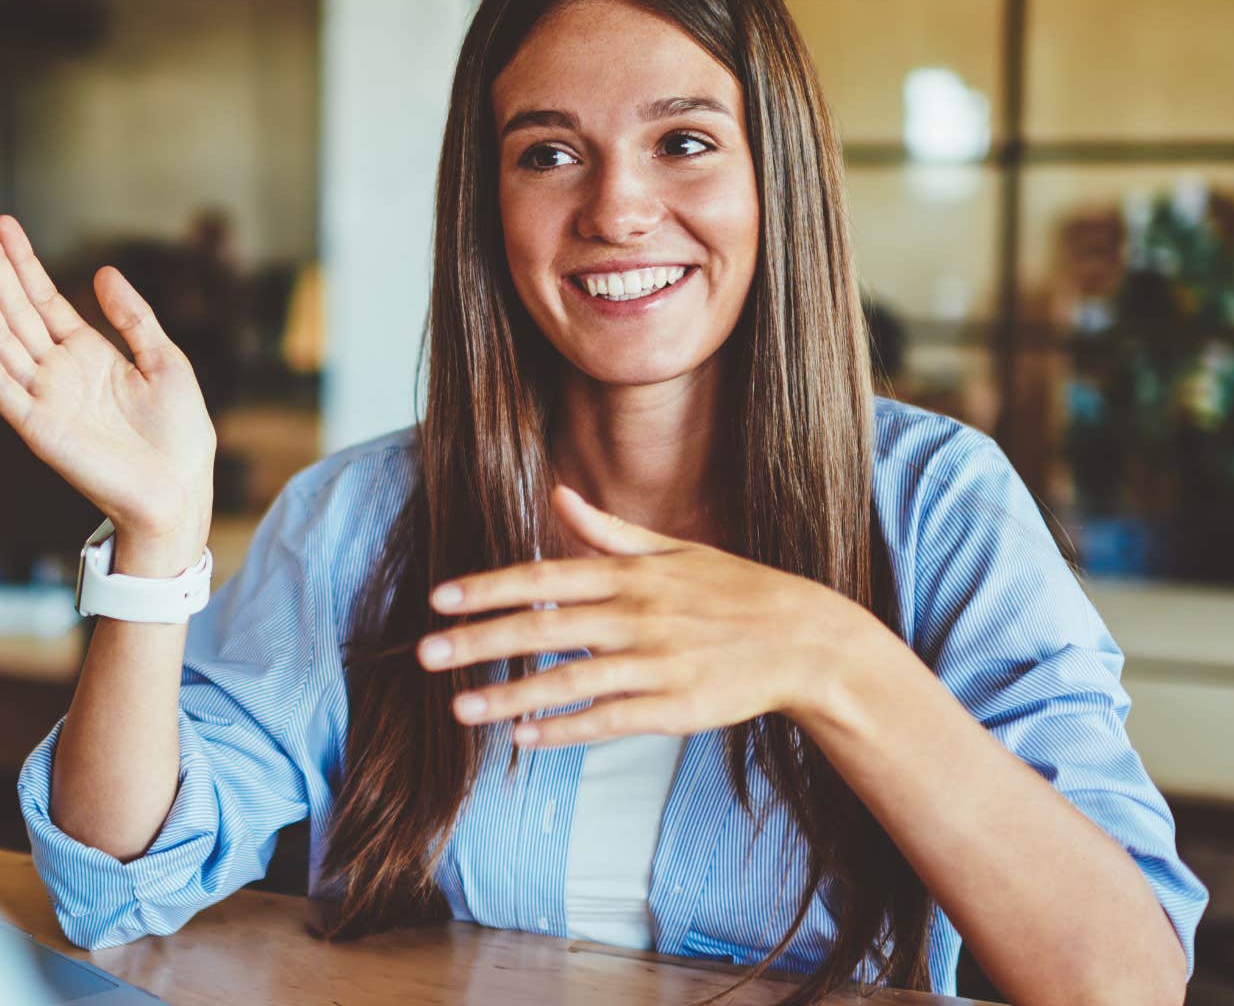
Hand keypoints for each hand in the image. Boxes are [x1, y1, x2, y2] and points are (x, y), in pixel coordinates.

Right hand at [0, 215, 214, 562]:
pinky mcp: (37, 426)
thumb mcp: (165, 360)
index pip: (43, 299)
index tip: (2, 225)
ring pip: (2, 339)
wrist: (180, 488)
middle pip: (15, 310)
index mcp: (88, 354)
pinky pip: (1, 385)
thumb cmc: (179, 432)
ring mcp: (44, 397)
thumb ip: (133, 317)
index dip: (22, 262)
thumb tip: (102, 271)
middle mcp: (59, 372)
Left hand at [415, 484, 891, 747]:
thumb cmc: (736, 592)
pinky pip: (609, 720)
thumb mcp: (675, 551)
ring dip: (510, 695)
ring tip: (459, 708)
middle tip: (426, 654)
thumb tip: (558, 495)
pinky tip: (524, 738)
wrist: (807, 641)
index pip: (545, 577)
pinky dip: (565, 729)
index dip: (489, 587)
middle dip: (480, 641)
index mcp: (632, 575)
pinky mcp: (675, 707)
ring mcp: (656, 664)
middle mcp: (637, 615)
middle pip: (544, 627)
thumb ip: (609, 531)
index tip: (439, 598)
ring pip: (569, 680)